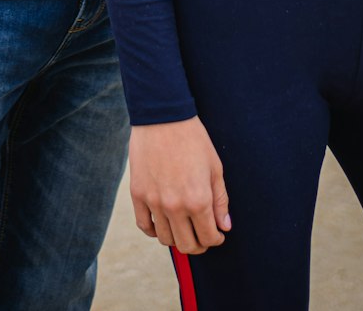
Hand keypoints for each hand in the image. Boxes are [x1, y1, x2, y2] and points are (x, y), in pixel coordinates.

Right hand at [129, 117, 230, 255]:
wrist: (162, 116)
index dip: (216, 239)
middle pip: (187, 245)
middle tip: (201, 235)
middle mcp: (176, 206)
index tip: (217, 234)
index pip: (209, 237)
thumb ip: (220, 200)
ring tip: (182, 227)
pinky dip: (154, 231)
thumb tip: (224, 226)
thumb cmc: (192, 138)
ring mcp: (154, 201)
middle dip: (199, 244)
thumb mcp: (215, 167)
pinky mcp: (138, 194)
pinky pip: (144, 225)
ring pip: (165, 239)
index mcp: (199, 200)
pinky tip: (162, 223)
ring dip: (176, 238)